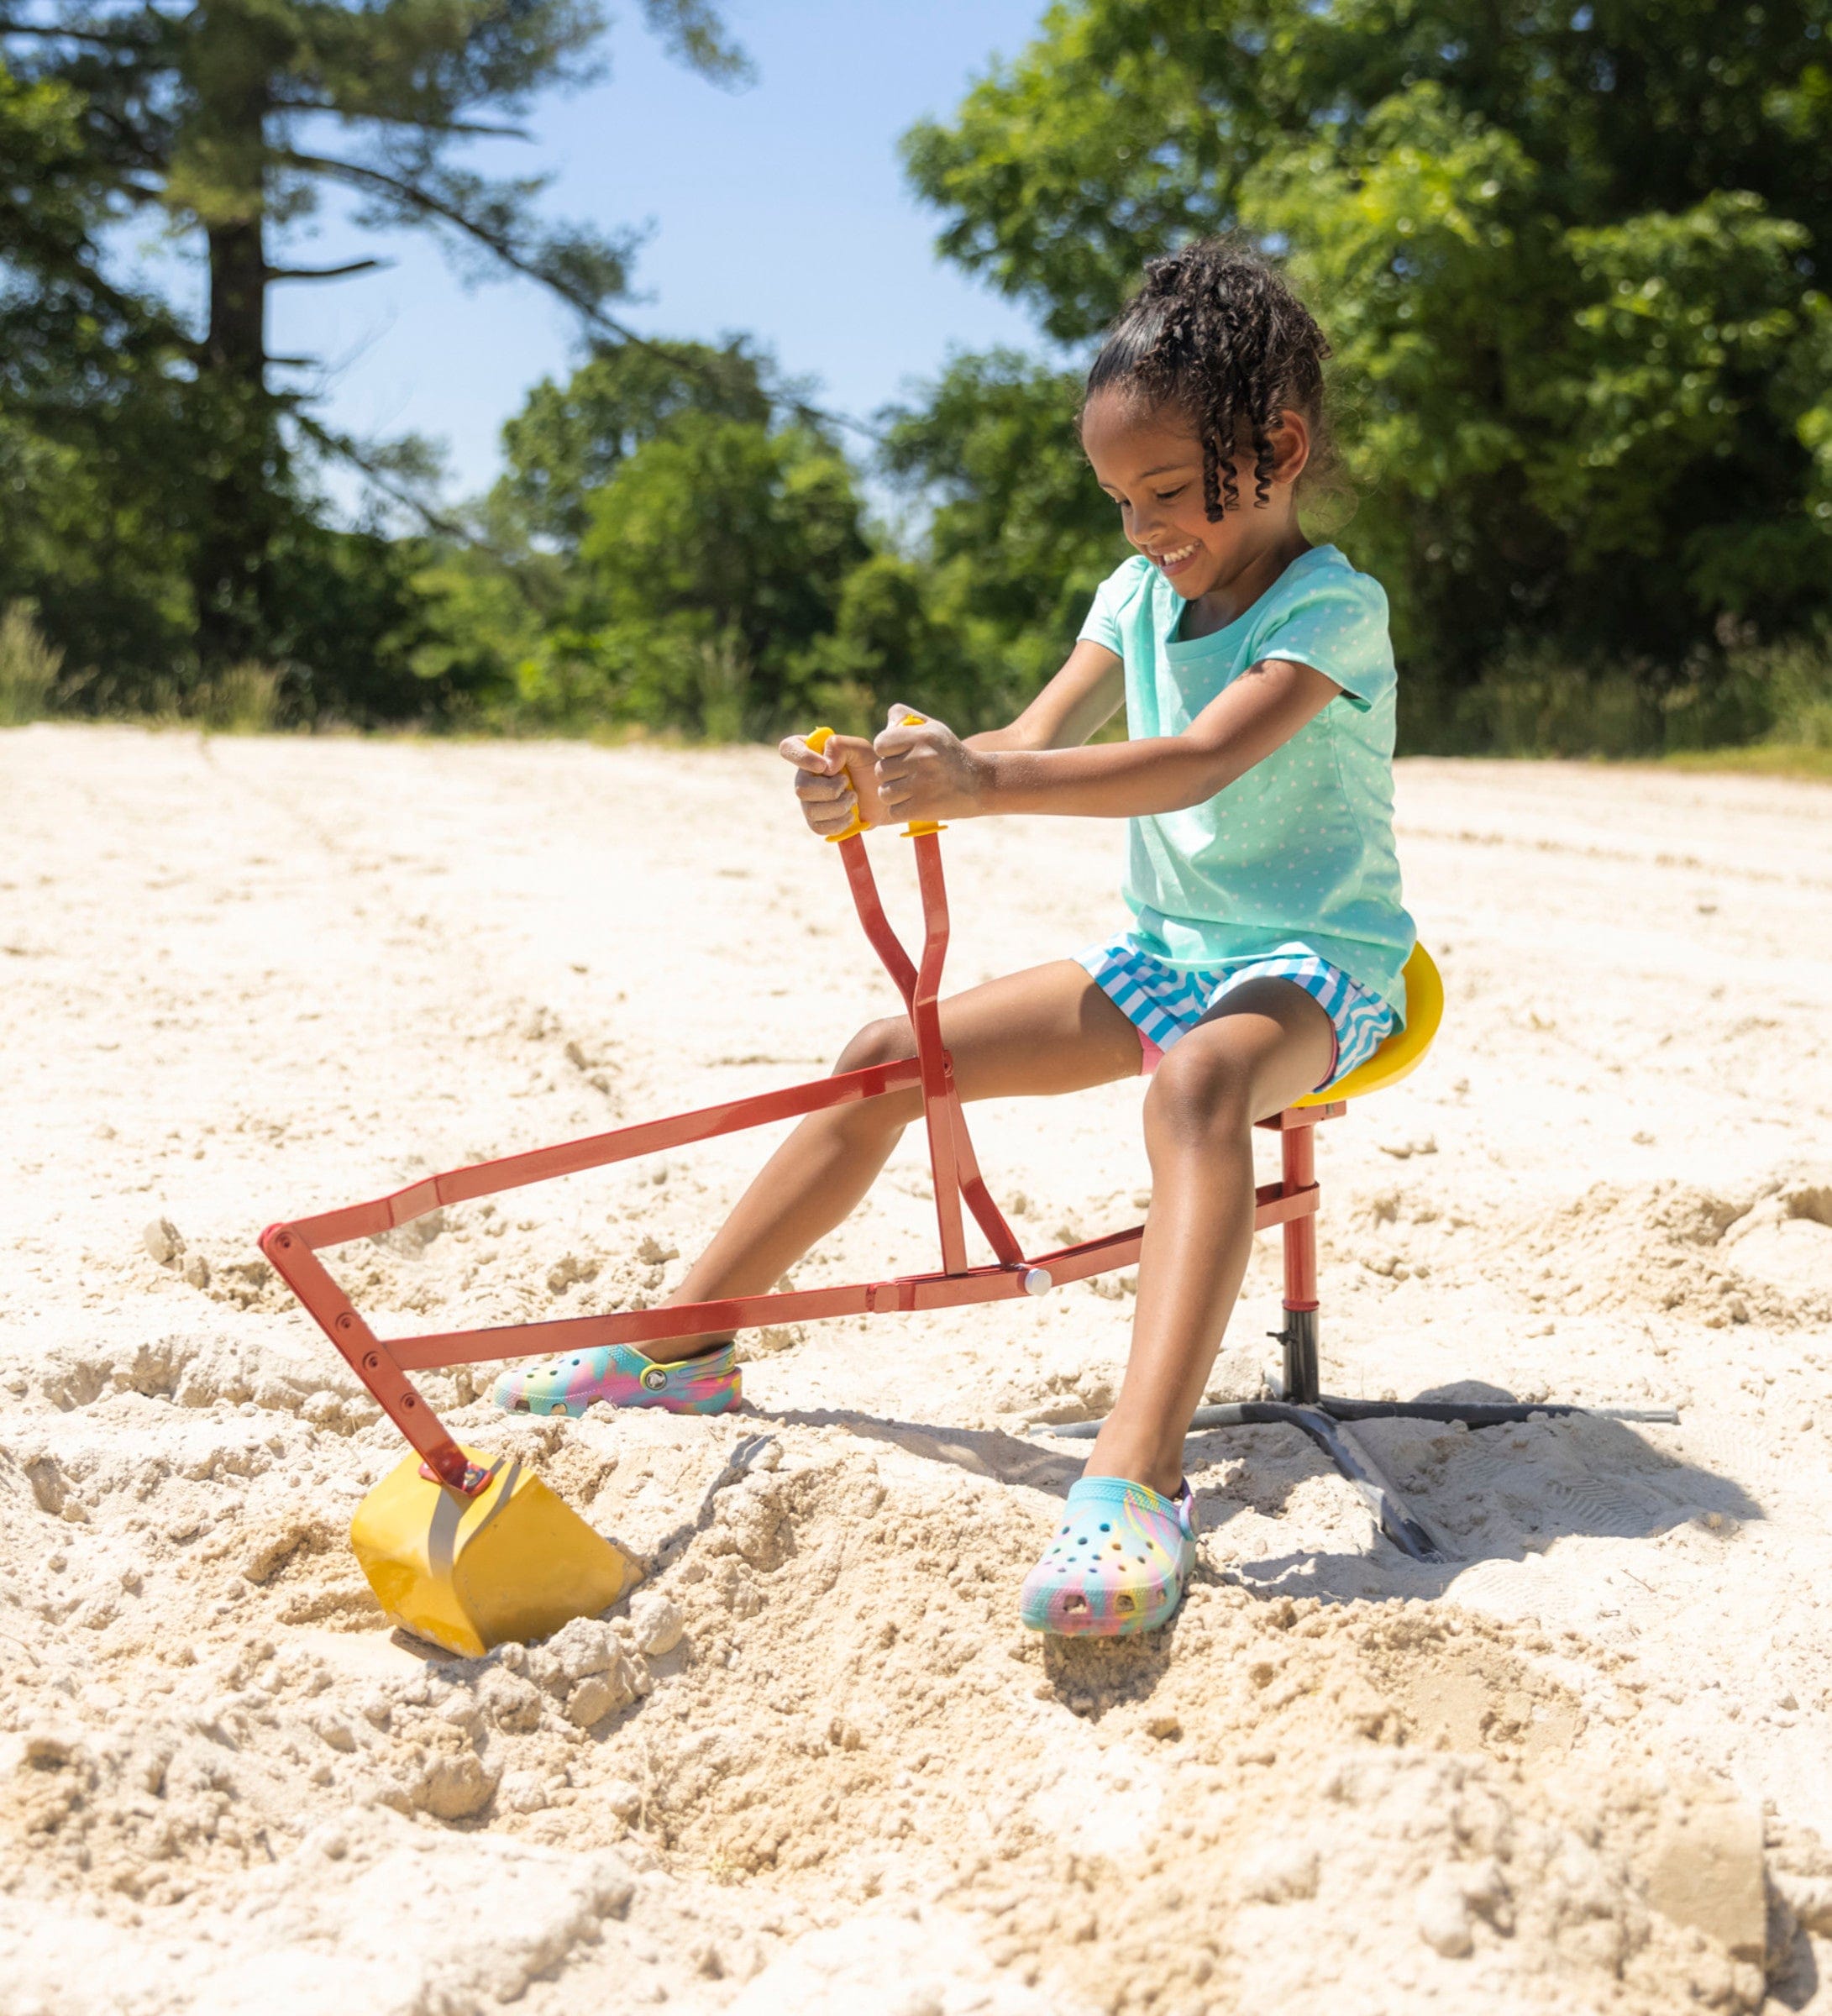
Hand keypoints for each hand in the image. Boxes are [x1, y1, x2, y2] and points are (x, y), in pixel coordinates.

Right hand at [778, 730, 889, 836]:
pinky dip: (839, 822)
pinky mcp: (816, 821)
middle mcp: (804, 776)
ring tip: (853, 798)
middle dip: (831, 790)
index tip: (823, 766)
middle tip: (848, 784)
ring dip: (839, 806)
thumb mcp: (861, 749)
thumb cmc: (870, 768)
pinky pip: (818, 827)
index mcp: (811, 752)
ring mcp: (808, 800)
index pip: (788, 748)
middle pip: (801, 788)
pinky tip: (850, 815)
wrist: (885, 797)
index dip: (800, 757)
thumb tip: (824, 766)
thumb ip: (840, 746)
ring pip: (811, 810)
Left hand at [872, 704, 989, 822]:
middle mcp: (922, 759)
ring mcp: (922, 785)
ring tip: (913, 789)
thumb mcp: (933, 728)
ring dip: (895, 794)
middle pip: (881, 770)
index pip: (881, 744)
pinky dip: (902, 810)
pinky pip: (894, 811)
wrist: (980, 784)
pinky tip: (917, 803)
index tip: (900, 755)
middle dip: (892, 774)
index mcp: (922, 737)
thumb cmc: (949, 754)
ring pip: (884, 793)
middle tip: (911, 774)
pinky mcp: (923, 808)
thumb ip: (905, 718)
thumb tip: (885, 727)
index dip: (886, 751)